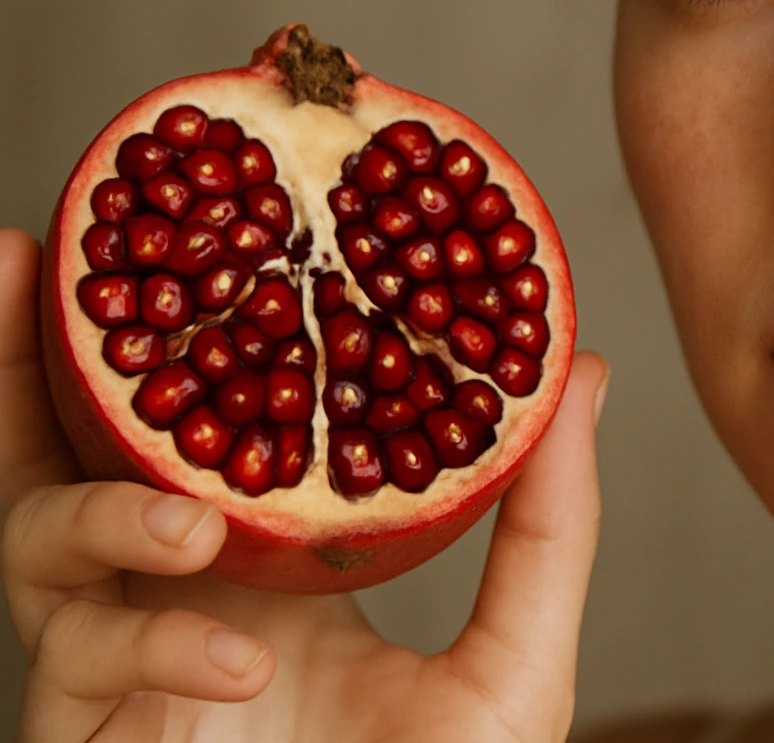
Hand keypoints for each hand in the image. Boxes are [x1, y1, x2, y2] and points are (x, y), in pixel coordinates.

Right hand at [0, 229, 607, 741]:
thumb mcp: (516, 657)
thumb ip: (550, 523)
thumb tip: (583, 371)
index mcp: (276, 546)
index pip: (220, 411)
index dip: (206, 320)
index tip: (212, 217)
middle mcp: (183, 578)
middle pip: (80, 437)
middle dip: (35, 352)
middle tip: (24, 252)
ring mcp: (115, 650)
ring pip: (38, 534)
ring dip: (96, 505)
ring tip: (185, 514)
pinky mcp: (73, 724)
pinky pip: (81, 658)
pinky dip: (157, 643)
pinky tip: (239, 661)